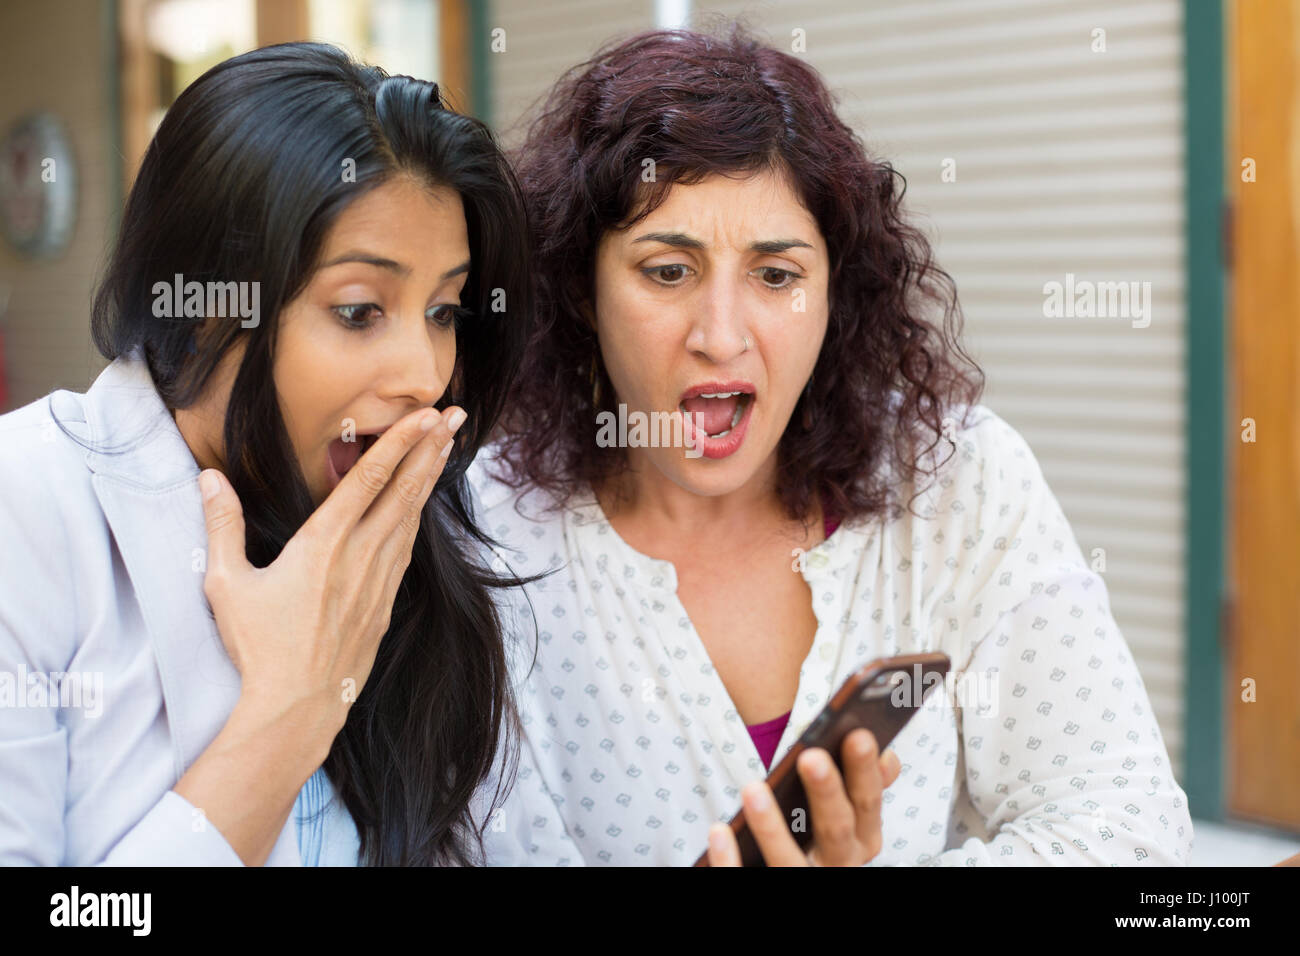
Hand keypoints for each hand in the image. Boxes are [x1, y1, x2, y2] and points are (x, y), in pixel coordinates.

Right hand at [197, 404, 464, 747]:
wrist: (297, 707)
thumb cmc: (258, 647)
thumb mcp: (227, 583)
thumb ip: (222, 524)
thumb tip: (208, 477)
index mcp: (325, 542)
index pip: (369, 477)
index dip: (401, 440)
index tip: (426, 413)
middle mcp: (361, 555)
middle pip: (405, 490)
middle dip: (432, 448)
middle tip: (457, 415)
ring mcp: (379, 581)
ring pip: (412, 517)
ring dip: (429, 478)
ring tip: (446, 448)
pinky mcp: (385, 604)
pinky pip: (406, 550)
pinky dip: (417, 519)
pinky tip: (420, 508)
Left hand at [706, 729, 901, 866]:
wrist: (789, 874)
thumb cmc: (817, 836)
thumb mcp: (848, 817)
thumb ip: (863, 786)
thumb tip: (888, 757)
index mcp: (862, 839)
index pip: (867, 803)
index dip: (864, 772)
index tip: (858, 734)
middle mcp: (839, 866)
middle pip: (835, 831)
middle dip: (826, 793)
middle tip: (810, 756)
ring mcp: (803, 881)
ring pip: (789, 862)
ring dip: (772, 828)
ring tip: (753, 788)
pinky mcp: (768, 889)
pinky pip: (745, 878)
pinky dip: (731, 859)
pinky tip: (719, 830)